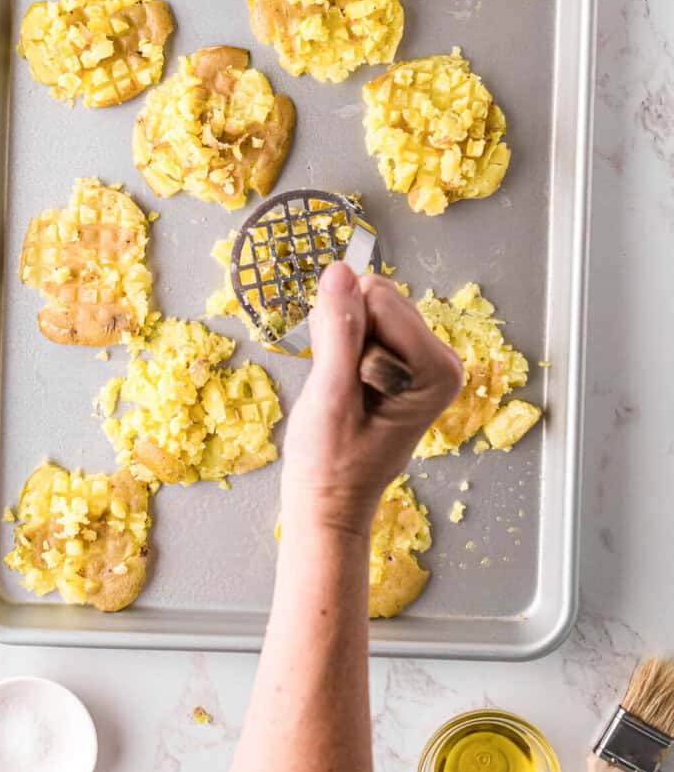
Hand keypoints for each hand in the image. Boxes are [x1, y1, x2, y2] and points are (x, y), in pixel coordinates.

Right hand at [280, 263, 464, 538]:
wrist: (329, 500)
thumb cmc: (330, 463)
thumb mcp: (329, 396)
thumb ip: (338, 331)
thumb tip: (339, 271)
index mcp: (438, 368)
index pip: (378, 298)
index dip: (346, 333)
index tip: (345, 381)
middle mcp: (442, 359)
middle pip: (377, 296)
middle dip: (346, 333)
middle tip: (340, 386)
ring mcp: (424, 359)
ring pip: (367, 304)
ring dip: (342, 339)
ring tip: (342, 388)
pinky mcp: (405, 360)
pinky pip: (366, 320)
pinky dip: (343, 344)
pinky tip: (344, 382)